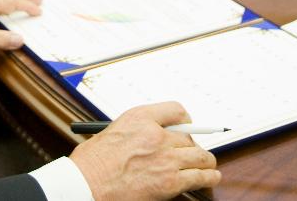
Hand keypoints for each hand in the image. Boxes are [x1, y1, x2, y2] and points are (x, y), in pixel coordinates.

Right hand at [70, 102, 220, 199]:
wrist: (85, 185)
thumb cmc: (91, 164)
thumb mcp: (113, 132)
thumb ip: (137, 131)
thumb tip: (155, 137)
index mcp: (140, 117)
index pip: (175, 110)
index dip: (185, 120)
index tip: (188, 127)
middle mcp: (157, 134)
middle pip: (189, 137)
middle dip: (191, 146)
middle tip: (191, 153)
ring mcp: (166, 159)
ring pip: (200, 156)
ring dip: (205, 161)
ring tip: (208, 165)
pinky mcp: (170, 182)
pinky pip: (200, 176)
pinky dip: (209, 177)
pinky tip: (211, 177)